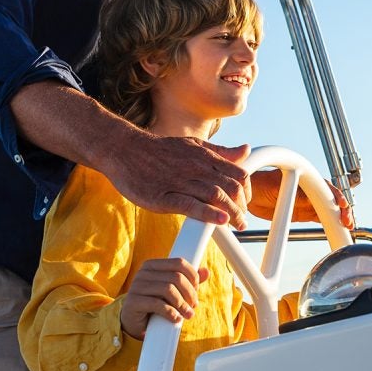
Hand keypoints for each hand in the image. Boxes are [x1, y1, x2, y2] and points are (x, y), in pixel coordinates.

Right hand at [99, 128, 251, 229]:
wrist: (124, 150)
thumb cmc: (160, 150)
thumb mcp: (194, 145)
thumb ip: (221, 152)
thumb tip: (246, 150)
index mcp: (205, 157)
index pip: (238, 174)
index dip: (247, 192)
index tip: (245, 204)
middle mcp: (196, 168)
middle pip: (231, 188)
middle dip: (241, 207)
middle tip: (242, 221)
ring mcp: (179, 182)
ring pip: (215, 196)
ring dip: (231, 213)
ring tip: (238, 225)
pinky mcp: (163, 197)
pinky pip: (190, 205)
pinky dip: (208, 214)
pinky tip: (220, 222)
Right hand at [120, 258, 210, 339]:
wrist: (133, 322)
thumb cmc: (155, 303)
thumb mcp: (172, 290)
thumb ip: (187, 280)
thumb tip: (206, 272)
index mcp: (152, 265)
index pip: (179, 263)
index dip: (192, 277)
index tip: (196, 291)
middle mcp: (143, 273)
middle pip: (176, 277)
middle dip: (189, 293)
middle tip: (193, 306)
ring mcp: (136, 286)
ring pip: (168, 290)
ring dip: (182, 304)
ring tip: (187, 314)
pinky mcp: (133, 302)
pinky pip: (157, 304)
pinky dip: (171, 312)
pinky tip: (176, 319)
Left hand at [247, 170, 354, 228]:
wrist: (249, 193)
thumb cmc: (259, 183)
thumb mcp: (274, 186)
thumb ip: (289, 192)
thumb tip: (306, 200)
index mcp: (305, 178)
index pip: (325, 186)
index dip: (335, 195)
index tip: (340, 205)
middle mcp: (310, 189)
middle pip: (331, 198)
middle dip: (342, 208)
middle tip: (347, 220)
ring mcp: (308, 201)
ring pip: (329, 208)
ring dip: (339, 216)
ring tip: (347, 226)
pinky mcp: (303, 212)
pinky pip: (320, 217)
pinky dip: (330, 222)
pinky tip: (337, 229)